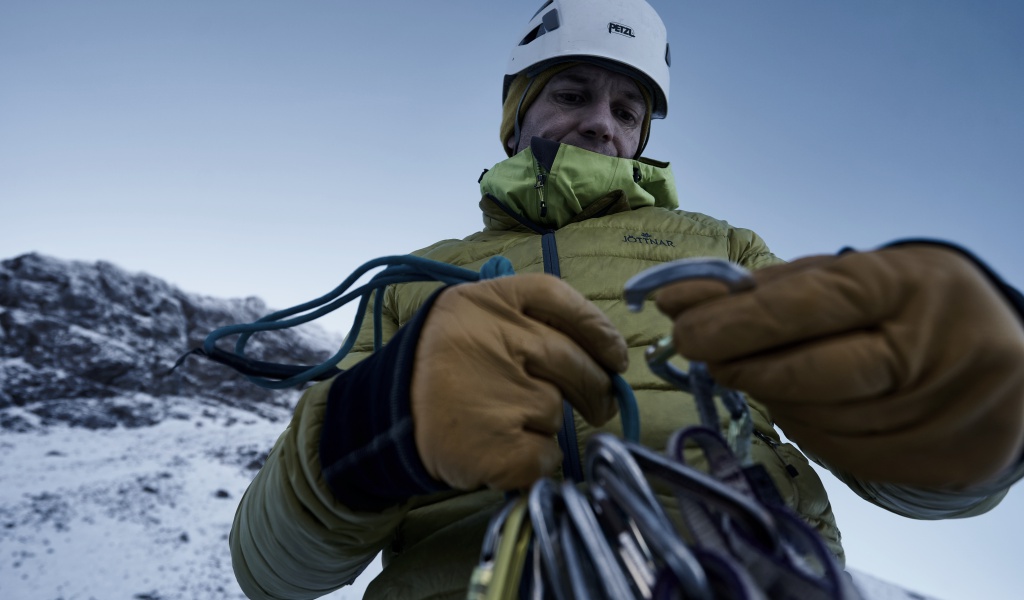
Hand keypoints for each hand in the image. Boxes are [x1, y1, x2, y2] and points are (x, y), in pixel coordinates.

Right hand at [411, 274, 627, 490]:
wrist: (385, 420)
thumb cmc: (441, 368)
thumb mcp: (469, 319)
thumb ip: (525, 321)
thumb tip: (603, 354)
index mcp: (487, 301)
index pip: (558, 298)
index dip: (598, 328)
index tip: (616, 355)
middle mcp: (496, 341)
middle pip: (573, 361)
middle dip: (595, 387)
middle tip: (599, 404)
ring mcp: (500, 395)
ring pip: (558, 409)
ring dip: (547, 421)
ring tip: (506, 421)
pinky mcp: (500, 447)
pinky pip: (547, 454)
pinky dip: (536, 458)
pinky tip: (504, 450)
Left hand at [655, 245, 1023, 487]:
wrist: (1013, 363)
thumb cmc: (910, 307)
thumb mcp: (854, 276)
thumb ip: (768, 288)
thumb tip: (678, 301)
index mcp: (912, 284)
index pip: (813, 305)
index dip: (740, 321)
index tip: (682, 325)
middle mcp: (935, 351)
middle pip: (814, 372)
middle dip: (742, 364)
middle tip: (698, 352)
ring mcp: (943, 414)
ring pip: (818, 419)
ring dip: (771, 396)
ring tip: (758, 370)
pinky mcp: (943, 461)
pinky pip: (842, 453)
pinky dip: (806, 426)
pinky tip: (800, 403)